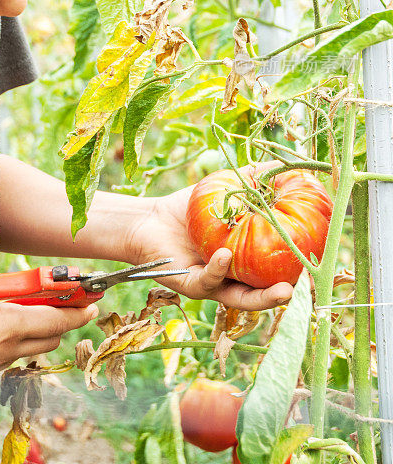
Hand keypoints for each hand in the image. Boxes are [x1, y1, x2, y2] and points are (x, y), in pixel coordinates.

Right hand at [0, 232, 97, 413]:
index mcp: (5, 328)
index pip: (55, 318)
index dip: (78, 309)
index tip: (94, 300)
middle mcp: (6, 349)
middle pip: (51, 335)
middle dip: (67, 318)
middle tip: (75, 301)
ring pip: (32, 346)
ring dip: (43, 327)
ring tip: (39, 307)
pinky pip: (12, 353)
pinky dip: (20, 337)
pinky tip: (1, 324)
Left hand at [126, 162, 292, 310]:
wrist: (147, 220)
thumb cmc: (185, 209)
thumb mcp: (222, 191)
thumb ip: (252, 180)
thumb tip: (286, 166)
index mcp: (244, 260)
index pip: (274, 269)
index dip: (294, 267)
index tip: (316, 259)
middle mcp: (232, 278)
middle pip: (263, 293)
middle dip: (283, 293)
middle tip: (303, 287)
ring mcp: (213, 285)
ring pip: (241, 298)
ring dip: (263, 297)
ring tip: (283, 290)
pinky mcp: (190, 285)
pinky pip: (208, 281)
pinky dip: (219, 269)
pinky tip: (226, 255)